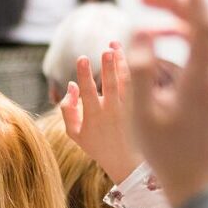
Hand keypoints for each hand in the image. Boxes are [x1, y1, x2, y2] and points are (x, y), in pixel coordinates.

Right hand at [60, 42, 141, 182]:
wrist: (126, 162)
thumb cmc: (97, 146)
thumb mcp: (74, 133)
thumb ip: (67, 109)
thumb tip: (71, 85)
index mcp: (94, 116)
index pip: (88, 92)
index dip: (84, 74)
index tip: (82, 57)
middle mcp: (112, 111)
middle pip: (111, 84)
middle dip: (109, 66)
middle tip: (107, 48)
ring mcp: (128, 109)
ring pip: (126, 81)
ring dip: (121, 61)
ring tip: (114, 45)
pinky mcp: (140, 108)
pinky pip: (137, 84)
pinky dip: (132, 69)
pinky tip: (126, 55)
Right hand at [127, 0, 207, 206]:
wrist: (198, 183)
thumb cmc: (167, 153)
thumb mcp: (144, 112)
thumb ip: (141, 68)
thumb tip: (142, 31)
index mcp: (203, 76)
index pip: (203, 21)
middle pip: (200, 22)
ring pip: (199, 35)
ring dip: (173, 17)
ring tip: (141, 5)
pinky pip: (198, 50)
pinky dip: (178, 36)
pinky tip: (155, 37)